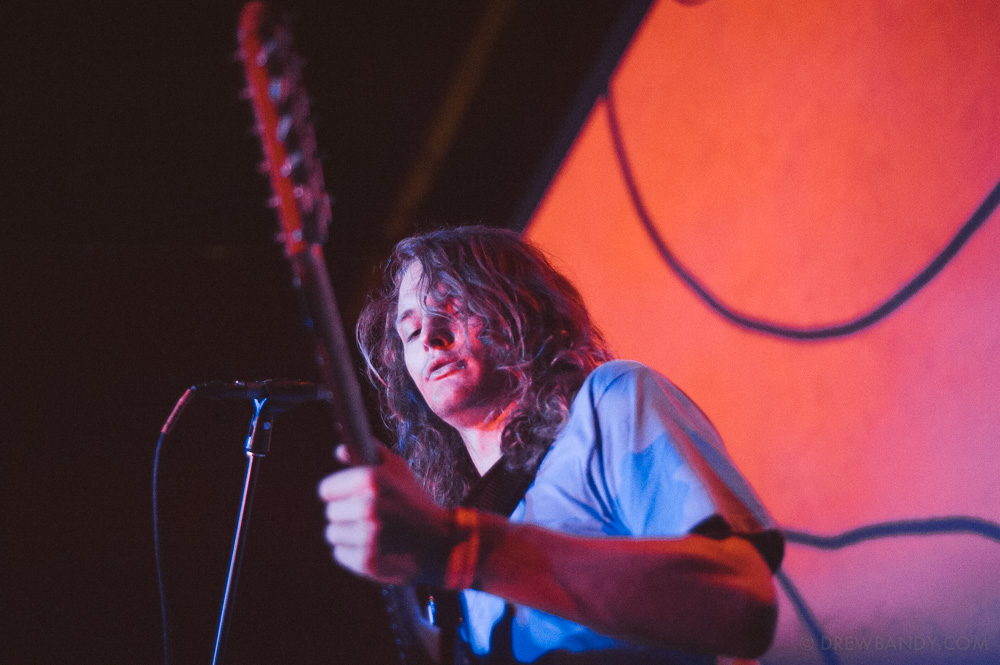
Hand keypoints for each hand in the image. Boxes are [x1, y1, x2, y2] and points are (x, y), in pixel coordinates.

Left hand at [318, 445, 451, 584]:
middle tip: (368, 517)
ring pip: (333, 534)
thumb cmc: (416, 502)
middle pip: (330, 513)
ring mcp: (366, 536)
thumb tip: (339, 451)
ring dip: (348, 534)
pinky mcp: (366, 561)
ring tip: (371, 532)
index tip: (350, 498)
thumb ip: (370, 454)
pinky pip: (340, 553)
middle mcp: (367, 507)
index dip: (337, 493)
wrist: (441, 541)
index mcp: (372, 480)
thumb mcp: (398, 470)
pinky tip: (373, 547)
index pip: (325, 489)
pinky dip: (352, 552)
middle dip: (345, 514)